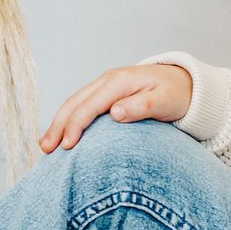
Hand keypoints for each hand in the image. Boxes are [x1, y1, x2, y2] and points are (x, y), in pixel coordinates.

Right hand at [38, 64, 192, 153]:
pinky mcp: (106, 93)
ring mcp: (105, 85)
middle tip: (45, 149)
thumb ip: (141, 107)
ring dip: (58, 123)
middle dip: (58, 125)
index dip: (76, 125)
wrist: (185, 83)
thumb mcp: (165, 101)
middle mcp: (108, 80)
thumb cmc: (176, 95)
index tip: (67, 146)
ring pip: (74, 102)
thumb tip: (114, 113)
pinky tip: (61, 134)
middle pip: (75, 102)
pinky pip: (81, 104)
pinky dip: (68, 119)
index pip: (90, 105)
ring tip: (45, 145)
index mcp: (119, 82)